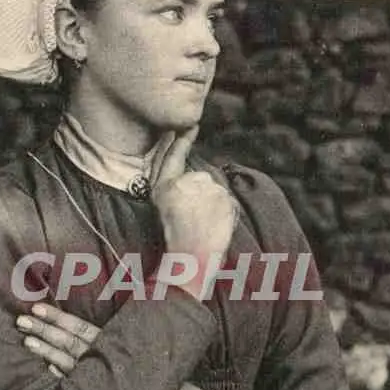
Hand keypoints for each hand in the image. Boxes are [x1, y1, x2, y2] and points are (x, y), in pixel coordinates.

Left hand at [16, 308, 226, 389]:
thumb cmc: (172, 388)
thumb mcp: (151, 357)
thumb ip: (125, 344)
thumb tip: (98, 328)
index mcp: (122, 349)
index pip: (84, 330)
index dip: (59, 319)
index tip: (37, 309)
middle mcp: (115, 366)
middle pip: (73, 344)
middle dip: (46, 332)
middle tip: (22, 320)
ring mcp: (111, 387)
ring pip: (73, 365)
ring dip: (48, 352)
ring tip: (27, 341)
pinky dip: (64, 380)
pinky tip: (46, 372)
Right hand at [151, 126, 238, 270]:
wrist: (191, 261)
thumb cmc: (174, 242)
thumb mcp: (161, 211)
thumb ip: (173, 188)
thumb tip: (192, 174)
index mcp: (163, 188)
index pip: (172, 158)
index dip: (180, 142)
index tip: (190, 128)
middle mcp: (184, 183)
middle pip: (199, 178)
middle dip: (200, 195)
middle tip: (195, 219)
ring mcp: (206, 190)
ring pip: (214, 191)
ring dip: (213, 205)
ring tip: (204, 227)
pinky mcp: (224, 198)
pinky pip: (227, 202)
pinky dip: (225, 213)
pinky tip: (215, 227)